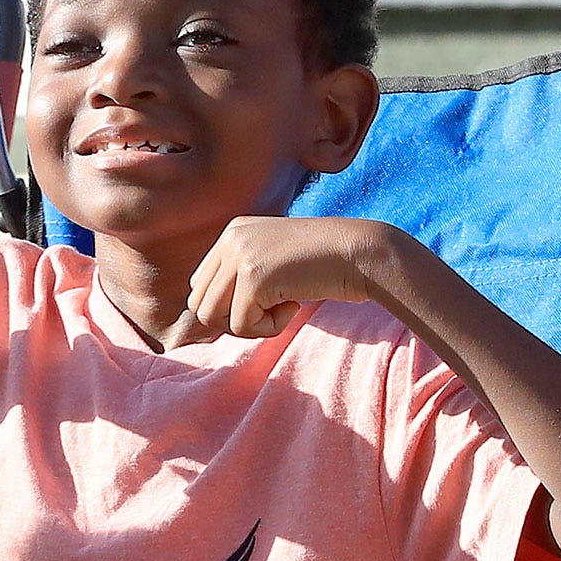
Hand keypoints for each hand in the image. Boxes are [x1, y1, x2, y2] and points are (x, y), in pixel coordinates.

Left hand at [185, 216, 394, 339]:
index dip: (227, 307)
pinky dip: (269, 328)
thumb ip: (237, 280)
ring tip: (281, 308)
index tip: (264, 300)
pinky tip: (295, 305)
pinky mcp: (254, 277)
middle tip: (271, 310)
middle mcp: (231, 239)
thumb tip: (199, 318)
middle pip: (199, 305)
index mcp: (232, 232)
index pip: (200, 287)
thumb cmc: (322, 265)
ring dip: (247, 326)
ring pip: (212, 318)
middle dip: (232, 319)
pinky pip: (241, 326)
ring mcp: (240, 255)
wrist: (361, 252)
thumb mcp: (272, 262)